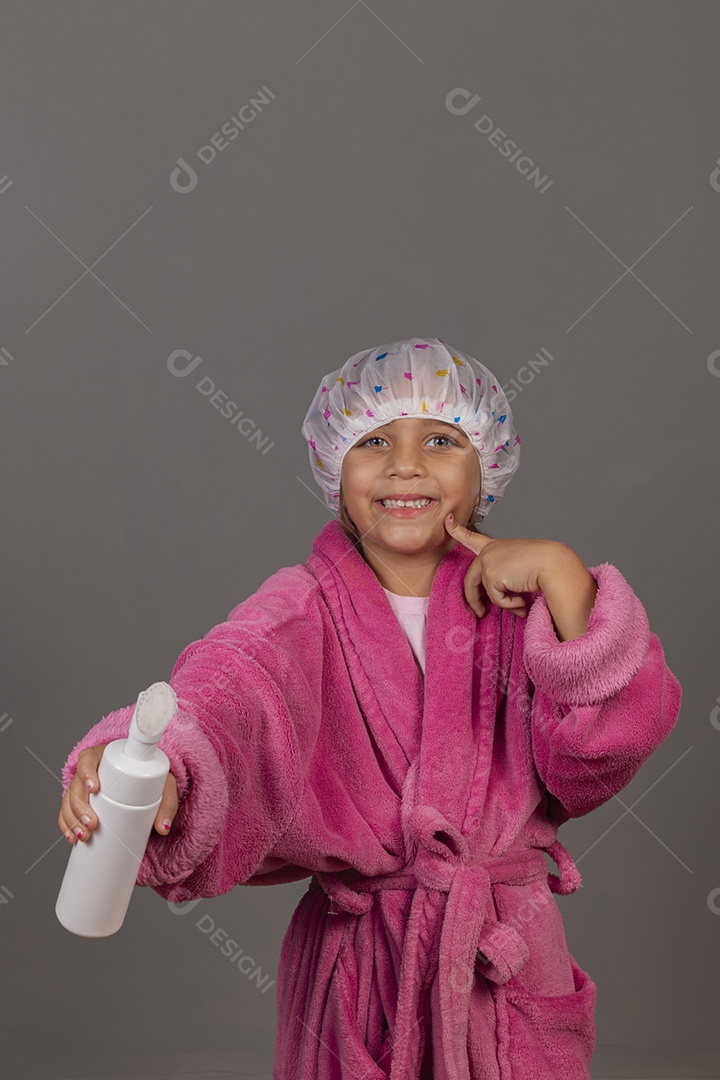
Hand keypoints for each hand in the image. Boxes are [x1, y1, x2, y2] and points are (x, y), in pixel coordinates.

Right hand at [58, 743, 178, 843]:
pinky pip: (67, 812)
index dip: (87, 772)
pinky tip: (71, 837)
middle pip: (76, 785)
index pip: (89, 759)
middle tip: (93, 824)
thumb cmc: (153, 779)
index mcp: (106, 757)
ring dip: (72, 819)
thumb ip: (167, 803)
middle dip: (79, 807)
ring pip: (69, 800)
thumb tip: (163, 827)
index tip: (94, 788)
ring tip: (84, 836)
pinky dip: (66, 826)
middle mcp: (91, 770)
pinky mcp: (82, 802)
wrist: (150, 785)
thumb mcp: (163, 785)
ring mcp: (83, 787)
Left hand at [444, 514, 558, 619]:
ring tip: (520, 605)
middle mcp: (488, 552)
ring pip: (485, 592)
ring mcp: (487, 562)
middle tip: (480, 613)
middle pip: (470, 580)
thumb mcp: (519, 566)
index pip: (472, 538)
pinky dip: (509, 604)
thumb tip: (502, 599)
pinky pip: (496, 599)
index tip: (448, 520)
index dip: (457, 530)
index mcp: (496, 546)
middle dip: (473, 600)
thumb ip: (504, 578)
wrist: (553, 564)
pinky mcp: (490, 575)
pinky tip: (522, 600)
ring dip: (502, 603)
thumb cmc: (544, 565)